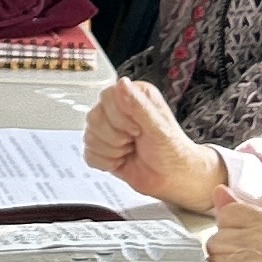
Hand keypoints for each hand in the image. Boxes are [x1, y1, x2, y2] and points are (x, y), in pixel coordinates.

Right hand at [85, 76, 223, 213]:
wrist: (173, 178)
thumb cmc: (172, 151)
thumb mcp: (158, 127)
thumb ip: (138, 105)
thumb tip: (122, 83)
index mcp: (133, 95)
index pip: (106, 98)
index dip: (119, 118)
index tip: (137, 129)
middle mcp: (118, 109)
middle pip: (94, 118)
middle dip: (115, 137)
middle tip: (134, 141)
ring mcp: (108, 129)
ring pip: (89, 137)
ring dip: (112, 151)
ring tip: (130, 151)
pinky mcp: (103, 148)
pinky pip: (88, 154)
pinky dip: (106, 162)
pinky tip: (121, 160)